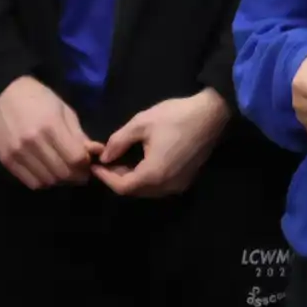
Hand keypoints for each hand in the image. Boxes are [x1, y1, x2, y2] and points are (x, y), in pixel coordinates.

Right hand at [0, 75, 98, 188]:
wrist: (2, 93)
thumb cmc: (38, 98)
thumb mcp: (63, 110)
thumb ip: (79, 135)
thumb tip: (97, 152)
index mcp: (51, 126)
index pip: (76, 159)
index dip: (86, 164)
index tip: (88, 162)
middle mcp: (33, 142)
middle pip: (63, 173)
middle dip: (76, 175)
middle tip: (79, 171)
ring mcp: (17, 153)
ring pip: (48, 181)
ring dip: (60, 180)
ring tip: (63, 171)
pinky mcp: (6, 160)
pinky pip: (31, 182)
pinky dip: (43, 181)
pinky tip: (47, 172)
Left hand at [96, 90, 232, 198]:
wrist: (211, 115)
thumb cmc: (175, 117)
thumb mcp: (141, 123)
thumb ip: (118, 142)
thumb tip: (105, 156)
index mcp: (153, 174)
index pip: (122, 187)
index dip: (105, 177)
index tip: (95, 165)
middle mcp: (166, 186)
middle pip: (134, 192)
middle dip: (117, 178)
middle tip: (107, 162)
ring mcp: (178, 185)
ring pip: (147, 191)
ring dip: (132, 179)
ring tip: (121, 162)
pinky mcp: (186, 180)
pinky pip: (160, 186)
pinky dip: (146, 179)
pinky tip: (141, 163)